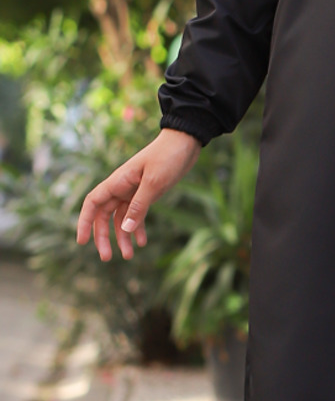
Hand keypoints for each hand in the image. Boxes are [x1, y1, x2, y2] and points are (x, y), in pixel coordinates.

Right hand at [76, 127, 201, 262]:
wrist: (185, 142)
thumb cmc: (168, 157)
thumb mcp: (154, 183)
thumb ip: (139, 206)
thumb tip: (124, 229)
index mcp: (118, 182)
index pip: (92, 203)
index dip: (84, 222)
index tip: (82, 242)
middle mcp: (121, 187)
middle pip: (104, 215)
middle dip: (103, 237)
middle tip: (107, 258)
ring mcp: (134, 190)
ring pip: (121, 218)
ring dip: (122, 237)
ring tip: (128, 256)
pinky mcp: (147, 193)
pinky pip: (137, 214)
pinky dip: (138, 228)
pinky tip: (142, 243)